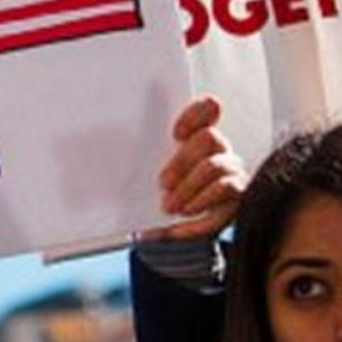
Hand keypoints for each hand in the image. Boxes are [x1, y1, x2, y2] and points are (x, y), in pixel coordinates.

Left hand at [153, 95, 247, 240]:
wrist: (165, 231)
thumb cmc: (157, 195)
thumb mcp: (145, 174)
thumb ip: (139, 157)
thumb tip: (106, 144)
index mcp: (196, 138)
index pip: (207, 110)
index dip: (196, 114)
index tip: (176, 134)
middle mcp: (219, 152)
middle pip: (209, 138)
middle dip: (182, 160)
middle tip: (163, 182)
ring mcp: (231, 174)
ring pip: (216, 167)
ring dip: (189, 188)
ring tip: (169, 206)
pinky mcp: (235, 201)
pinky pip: (224, 200)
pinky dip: (199, 212)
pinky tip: (179, 227)